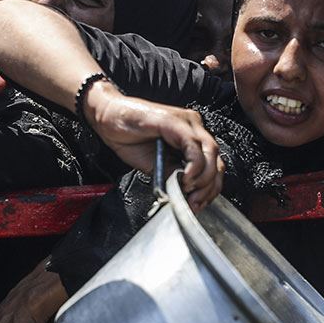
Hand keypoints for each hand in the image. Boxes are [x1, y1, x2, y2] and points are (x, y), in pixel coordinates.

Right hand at [86, 92, 222, 208]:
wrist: (107, 118)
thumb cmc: (128, 137)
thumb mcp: (155, 166)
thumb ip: (174, 177)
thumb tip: (187, 196)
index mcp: (192, 138)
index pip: (213, 165)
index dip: (210, 188)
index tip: (198, 203)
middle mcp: (194, 128)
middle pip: (216, 160)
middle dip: (209, 187)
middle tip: (195, 202)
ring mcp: (186, 122)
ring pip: (210, 152)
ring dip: (203, 177)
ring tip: (189, 190)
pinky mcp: (174, 122)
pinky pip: (193, 145)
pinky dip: (194, 164)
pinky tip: (185, 178)